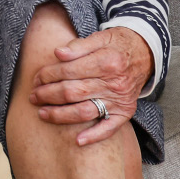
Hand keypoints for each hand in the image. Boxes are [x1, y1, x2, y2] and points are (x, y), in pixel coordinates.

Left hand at [32, 25, 152, 146]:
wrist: (145, 53)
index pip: (70, 71)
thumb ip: (79, 46)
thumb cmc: (117, 45)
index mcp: (107, 61)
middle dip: (48, 95)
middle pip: (73, 92)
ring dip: (60, 115)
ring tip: (42, 114)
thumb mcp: (101, 37)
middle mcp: (114, 83)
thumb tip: (58, 53)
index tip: (36, 78)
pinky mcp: (125, 112)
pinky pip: (109, 128)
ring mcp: (120, 100)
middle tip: (33, 96)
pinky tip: (77, 141)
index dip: (49, 75)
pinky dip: (94, 136)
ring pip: (85, 112)